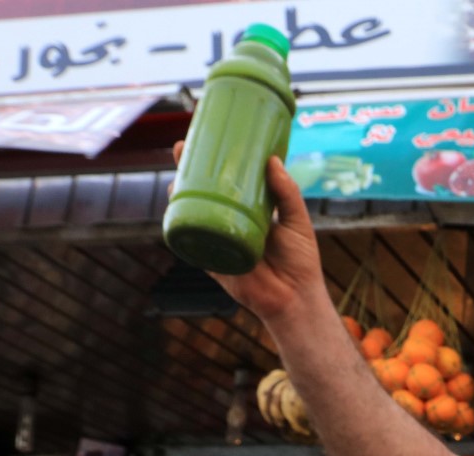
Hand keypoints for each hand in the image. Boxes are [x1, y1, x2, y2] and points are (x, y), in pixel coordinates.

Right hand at [170, 144, 326, 321]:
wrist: (296, 298)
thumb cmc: (301, 261)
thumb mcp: (298, 220)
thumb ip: (288, 193)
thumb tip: (272, 160)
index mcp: (248, 211)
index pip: (226, 182)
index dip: (213, 163)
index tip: (204, 139)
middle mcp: (229, 223)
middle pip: (203, 193)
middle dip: (187, 171)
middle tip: (181, 149)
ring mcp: (218, 241)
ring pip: (192, 214)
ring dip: (177, 196)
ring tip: (175, 176)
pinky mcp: (212, 262)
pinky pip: (191, 243)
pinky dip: (180, 228)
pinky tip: (173, 210)